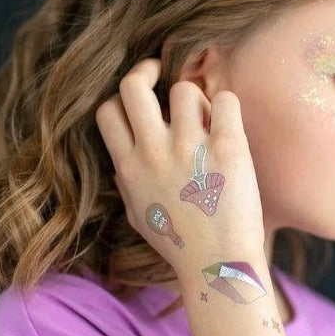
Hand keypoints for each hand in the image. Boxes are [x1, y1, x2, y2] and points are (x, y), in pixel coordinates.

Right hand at [95, 57, 264, 278]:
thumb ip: (126, 179)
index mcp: (130, 167)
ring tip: (206, 119)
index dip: (121, 97)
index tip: (139, 97)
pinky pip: (225, 100)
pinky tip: (227, 125)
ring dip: (195, 97)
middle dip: (146, 70)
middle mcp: (154, 153)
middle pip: (133, 85)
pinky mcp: (227, 149)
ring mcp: (190, 149)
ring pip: (184, 88)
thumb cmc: (179, 242)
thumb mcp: (136, 214)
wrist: (218, 265)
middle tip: (162, 73)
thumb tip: (125, 152)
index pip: (107, 110)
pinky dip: (226, 106)